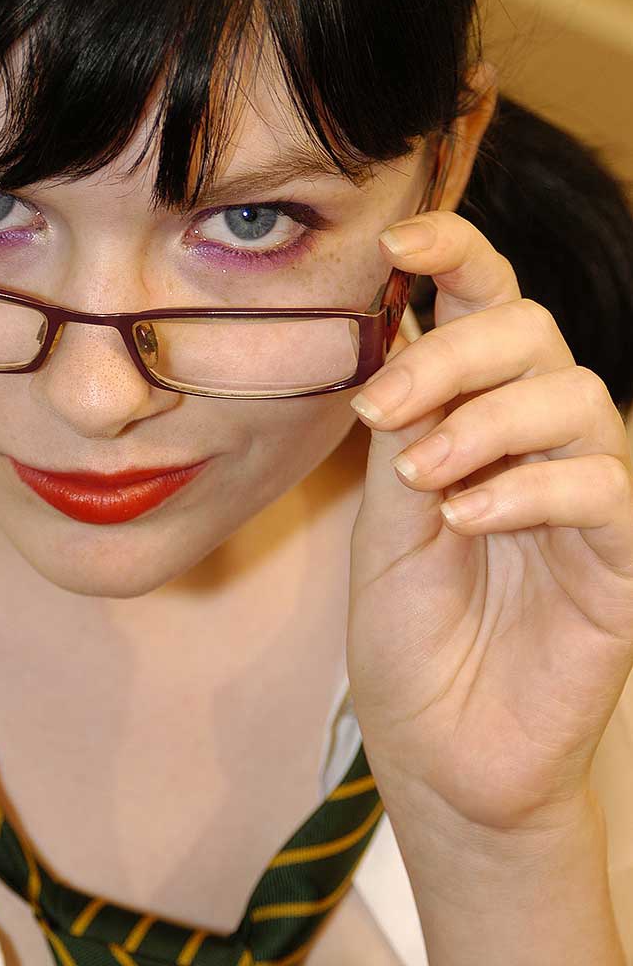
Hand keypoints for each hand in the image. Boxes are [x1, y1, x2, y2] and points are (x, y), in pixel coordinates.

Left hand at [345, 210, 632, 838]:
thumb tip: (403, 326)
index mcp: (478, 415)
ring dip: (484, 420)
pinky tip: (469, 516)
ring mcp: (587, 495)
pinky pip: (601, 483)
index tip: (396, 244)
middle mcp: (540, 439)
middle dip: (452, 354)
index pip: (489, 305)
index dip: (457, 252)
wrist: (441, 750)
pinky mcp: (621, 559)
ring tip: (425, 479)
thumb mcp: (385, 515)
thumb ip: (405, 426)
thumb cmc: (411, 632)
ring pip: (574, 393)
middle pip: (531, 331)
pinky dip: (527, 485)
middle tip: (384, 413)